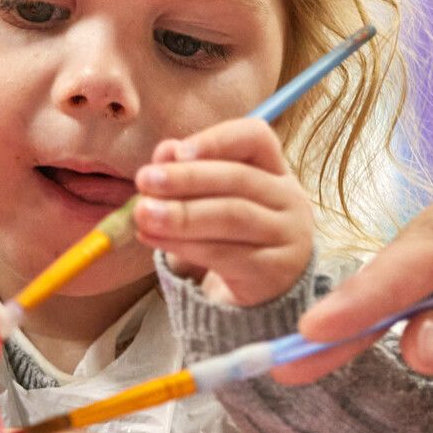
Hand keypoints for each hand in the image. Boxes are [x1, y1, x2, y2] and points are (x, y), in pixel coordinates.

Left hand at [130, 117, 314, 307]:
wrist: (261, 293)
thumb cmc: (232, 237)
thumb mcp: (211, 201)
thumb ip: (188, 173)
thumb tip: (165, 151)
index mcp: (274, 170)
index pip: (256, 138)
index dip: (217, 140)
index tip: (178, 151)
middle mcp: (289, 199)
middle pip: (239, 179)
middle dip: (187, 178)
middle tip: (144, 180)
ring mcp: (287, 236)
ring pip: (232, 217)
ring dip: (182, 214)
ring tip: (143, 214)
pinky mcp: (274, 271)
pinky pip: (224, 254)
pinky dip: (182, 244)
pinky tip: (152, 238)